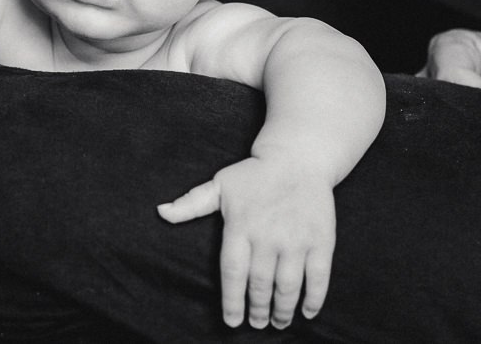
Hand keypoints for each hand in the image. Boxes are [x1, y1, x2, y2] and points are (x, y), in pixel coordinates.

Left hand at [159, 155, 335, 330]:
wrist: (297, 156)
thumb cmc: (254, 175)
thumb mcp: (220, 185)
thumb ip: (191, 204)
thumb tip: (160, 212)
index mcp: (240, 226)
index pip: (232, 273)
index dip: (231, 302)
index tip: (232, 321)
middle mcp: (267, 236)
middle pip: (260, 285)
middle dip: (258, 310)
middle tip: (257, 323)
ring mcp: (295, 239)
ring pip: (287, 287)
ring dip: (282, 311)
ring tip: (277, 322)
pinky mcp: (321, 240)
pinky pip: (318, 278)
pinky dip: (313, 299)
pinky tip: (307, 311)